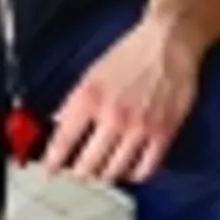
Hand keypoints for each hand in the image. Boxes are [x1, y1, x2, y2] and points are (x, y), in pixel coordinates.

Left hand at [41, 15, 200, 182]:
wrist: (170, 43)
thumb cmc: (133, 53)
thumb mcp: (93, 74)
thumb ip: (75, 102)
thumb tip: (59, 123)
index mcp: (90, 99)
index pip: (63, 142)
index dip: (53, 162)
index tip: (50, 171)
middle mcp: (113, 116)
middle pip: (87, 165)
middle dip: (79, 174)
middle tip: (78, 172)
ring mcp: (140, 127)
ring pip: (114, 172)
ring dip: (104, 176)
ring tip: (102, 172)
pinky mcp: (164, 132)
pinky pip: (146, 168)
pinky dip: (134, 175)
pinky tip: (130, 170)